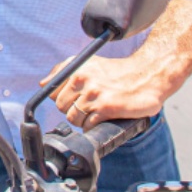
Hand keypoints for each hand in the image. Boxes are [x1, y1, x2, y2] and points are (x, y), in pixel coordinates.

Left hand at [44, 54, 165, 128]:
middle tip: (88, 107)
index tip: (74, 99)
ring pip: (73, 118)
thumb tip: (43, 84)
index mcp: (76, 68)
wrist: (148, 75)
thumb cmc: (118, 72)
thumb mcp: (90, 63)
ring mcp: (94, 94)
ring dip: (84, 120)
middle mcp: (82, 79)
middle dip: (73, 110)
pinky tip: (103, 119)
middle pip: (62, 107)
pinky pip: (88, 126)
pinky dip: (93, 127)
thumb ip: (64, 71)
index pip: (52, 92)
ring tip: (96, 113)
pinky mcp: (106, 108)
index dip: (62, 98)